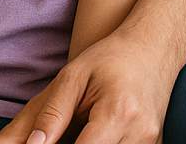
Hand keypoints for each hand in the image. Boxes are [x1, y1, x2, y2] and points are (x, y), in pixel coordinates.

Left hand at [0, 30, 175, 143]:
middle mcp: (141, 135)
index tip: (41, 142)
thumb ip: (52, 112)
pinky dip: (102, 143)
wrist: (152, 51)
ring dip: (87, 143)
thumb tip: (33, 143)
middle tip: (64, 129)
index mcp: (118, 114)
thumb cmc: (108, 59)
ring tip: (77, 126)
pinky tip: (90, 132)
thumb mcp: (73, 76)